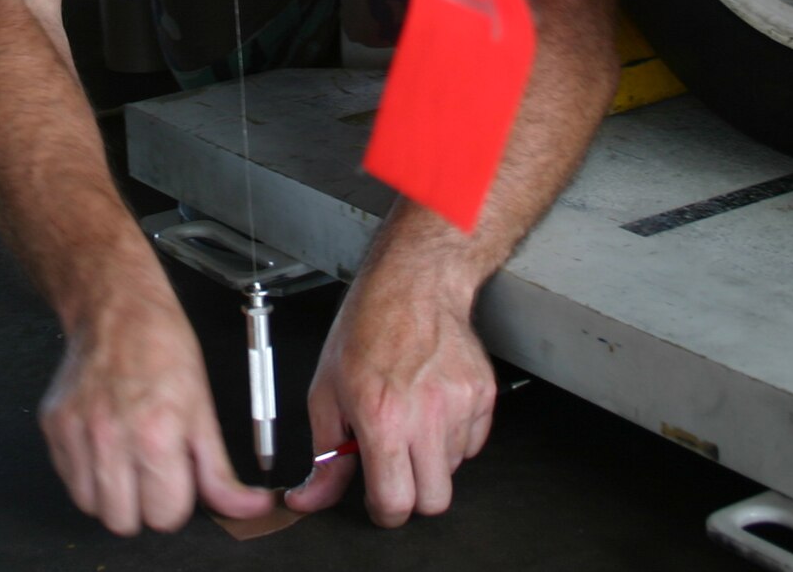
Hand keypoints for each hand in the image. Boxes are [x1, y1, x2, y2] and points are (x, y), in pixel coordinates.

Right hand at [40, 286, 271, 534]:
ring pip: (91, 508)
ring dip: (112, 492)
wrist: (116, 304)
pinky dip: (87, 472)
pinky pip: (68, 479)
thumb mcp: (203, 406)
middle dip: (142, 504)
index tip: (177, 478)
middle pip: (123, 522)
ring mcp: (76, 432)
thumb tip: (250, 506)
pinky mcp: (53, 426)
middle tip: (152, 470)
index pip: (164, 516)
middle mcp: (111, 438)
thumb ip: (219, 469)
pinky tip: (105, 442)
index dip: (175, 500)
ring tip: (127, 456)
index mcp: (156, 434)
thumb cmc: (163, 346)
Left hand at [283, 282, 494, 526]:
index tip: (378, 498)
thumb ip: (324, 456)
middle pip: (434, 501)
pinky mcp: (483, 394)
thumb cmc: (367, 326)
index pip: (395, 503)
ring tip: (412, 421)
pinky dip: (454, 436)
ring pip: (453, 471)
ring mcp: (460, 404)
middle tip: (396, 467)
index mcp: (382, 417)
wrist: (414, 282)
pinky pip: (474, 443)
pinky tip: (433, 407)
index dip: (383, 510)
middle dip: (412, 493)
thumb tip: (310, 498)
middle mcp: (426, 414)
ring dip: (432, 460)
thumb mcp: (326, 391)